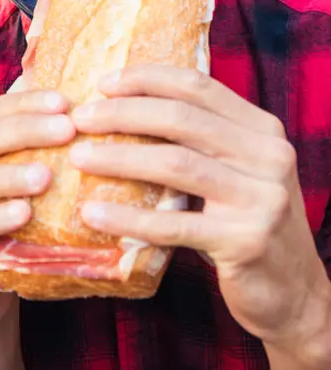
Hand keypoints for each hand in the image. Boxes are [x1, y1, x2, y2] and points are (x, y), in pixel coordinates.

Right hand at [0, 90, 73, 327]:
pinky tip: (23, 215)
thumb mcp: (30, 194)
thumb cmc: (13, 239)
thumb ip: (43, 155)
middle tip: (66, 129)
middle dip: (22, 131)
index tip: (66, 102)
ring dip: (5, 176)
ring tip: (46, 176)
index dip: (24, 104)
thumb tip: (79, 110)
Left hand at [71, 64, 329, 350]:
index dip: (146, 78)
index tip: (101, 82)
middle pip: (181, 118)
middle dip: (121, 113)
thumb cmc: (244, 222)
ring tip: (77, 157)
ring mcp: (261, 198)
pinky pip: (174, 224)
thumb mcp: (234, 170)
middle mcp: (268, 156)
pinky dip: (127, 218)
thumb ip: (197, 139)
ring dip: (117, 158)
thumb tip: (119, 106)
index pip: (197, 86)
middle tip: (78, 119)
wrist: (293, 291)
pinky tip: (92, 214)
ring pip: (175, 163)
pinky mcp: (245, 241)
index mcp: (262, 129)